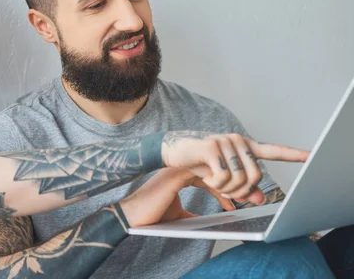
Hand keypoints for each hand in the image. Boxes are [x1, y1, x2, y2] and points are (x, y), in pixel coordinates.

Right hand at [118, 168, 235, 226]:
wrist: (135, 214)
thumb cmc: (153, 214)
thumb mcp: (179, 215)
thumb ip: (193, 215)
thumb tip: (206, 224)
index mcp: (184, 173)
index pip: (215, 172)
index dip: (231, 186)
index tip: (242, 200)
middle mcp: (185, 166)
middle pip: (220, 166)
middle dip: (241, 182)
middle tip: (253, 199)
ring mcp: (182, 166)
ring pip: (218, 167)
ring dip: (234, 185)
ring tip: (237, 201)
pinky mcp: (180, 171)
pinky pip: (210, 172)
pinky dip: (222, 188)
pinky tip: (227, 201)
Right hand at [160, 132, 308, 205]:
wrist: (172, 152)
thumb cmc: (199, 163)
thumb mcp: (223, 177)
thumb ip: (243, 187)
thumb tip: (260, 199)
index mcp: (244, 146)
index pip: (273, 151)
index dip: (294, 154)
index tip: (312, 156)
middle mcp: (238, 140)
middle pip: (255, 176)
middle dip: (241, 190)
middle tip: (225, 190)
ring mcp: (225, 142)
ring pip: (239, 179)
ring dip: (226, 188)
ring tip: (212, 181)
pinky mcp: (211, 148)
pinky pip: (223, 177)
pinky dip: (215, 184)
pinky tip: (205, 176)